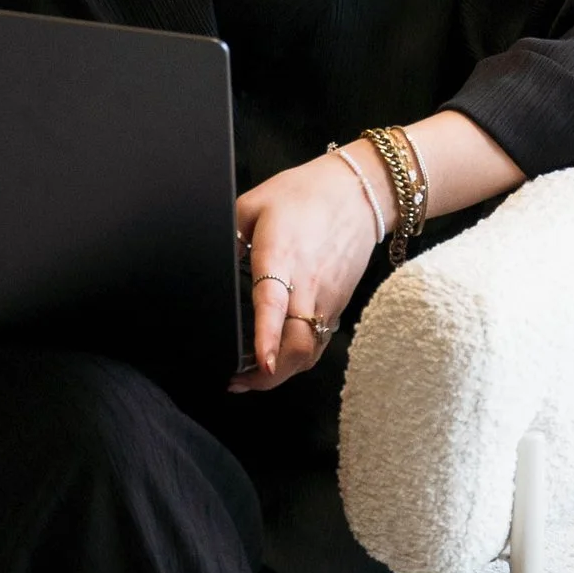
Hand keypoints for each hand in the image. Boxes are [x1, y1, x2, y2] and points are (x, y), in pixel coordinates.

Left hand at [231, 149, 381, 391]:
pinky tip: (279, 359)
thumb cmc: (305, 195)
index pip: (274, 304)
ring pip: (310, 351)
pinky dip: (299, 358)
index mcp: (281, 256)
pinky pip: (319, 341)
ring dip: (283, 372)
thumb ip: (230, 235)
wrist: (359, 191)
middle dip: (269, 375)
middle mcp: (308, 284)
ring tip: (253, 377)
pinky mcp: (338, 303)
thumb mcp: (253, 203)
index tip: (259, 363)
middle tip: (237, 381)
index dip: (266, 337)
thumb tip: (214, 261)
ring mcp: (327, 298)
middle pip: (297, 344)